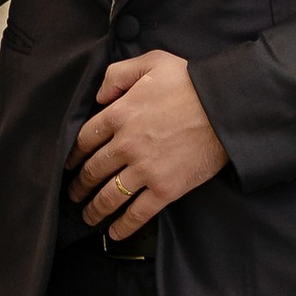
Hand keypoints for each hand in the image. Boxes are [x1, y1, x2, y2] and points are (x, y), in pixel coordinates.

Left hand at [65, 50, 227, 241]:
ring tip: (88, 216)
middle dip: (79, 185)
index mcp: (120, 114)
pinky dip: (123, 226)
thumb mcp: (152, 62)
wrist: (226, 108)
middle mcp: (126, 145)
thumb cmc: (192, 82)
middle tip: (74, 193)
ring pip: (109, 196)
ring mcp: (145, 169)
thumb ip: (118, 74)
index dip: (73, 155)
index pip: (85, 139)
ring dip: (94, 209)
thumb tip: (99, 95)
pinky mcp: (166, 189)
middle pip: (93, 170)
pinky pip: (138, 213)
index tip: (69, 164)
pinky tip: (114, 233)